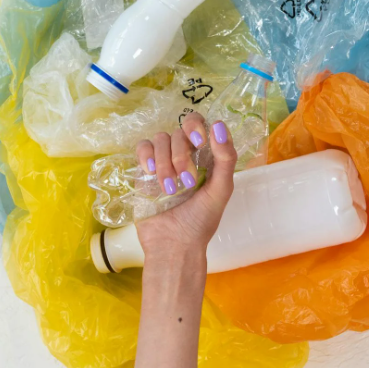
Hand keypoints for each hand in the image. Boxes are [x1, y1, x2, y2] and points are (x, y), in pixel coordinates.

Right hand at [133, 113, 236, 264]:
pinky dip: (146, 157)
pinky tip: (150, 173)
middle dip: (182, 155)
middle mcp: (184, 154)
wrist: (173, 244)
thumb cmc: (201, 221)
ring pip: (160, 139)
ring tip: (170, 189)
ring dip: (165, 162)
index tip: (199, 141)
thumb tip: (219, 125)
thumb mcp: (221, 190)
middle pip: (178, 132)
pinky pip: (142, 148)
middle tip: (186, 181)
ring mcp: (163, 161)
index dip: (196, 125)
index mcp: (205, 156)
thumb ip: (225, 158)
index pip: (199, 123)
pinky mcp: (144, 171)